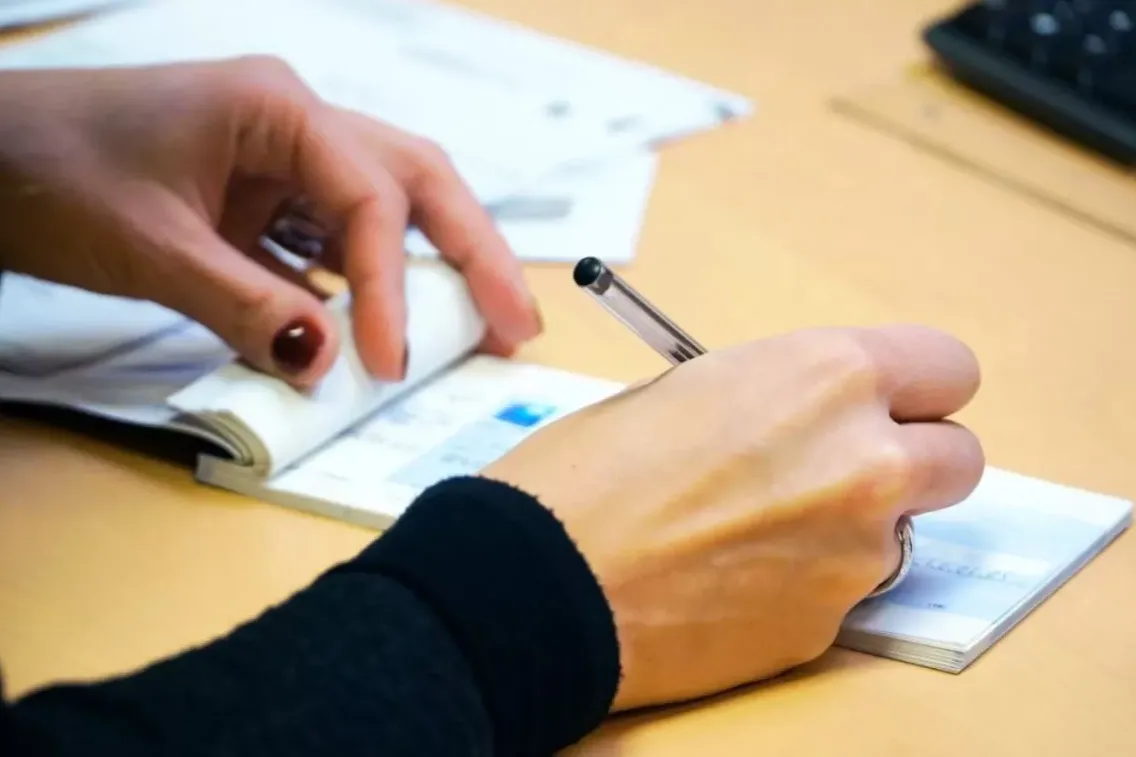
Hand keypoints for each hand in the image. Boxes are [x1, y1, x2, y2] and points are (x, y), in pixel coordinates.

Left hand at [0, 57, 540, 386]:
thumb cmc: (48, 172)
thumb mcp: (151, 248)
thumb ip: (246, 307)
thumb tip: (328, 368)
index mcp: (276, 108)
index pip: (369, 200)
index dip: (392, 286)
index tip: (391, 363)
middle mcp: (296, 124)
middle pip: (416, 183)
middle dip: (473, 253)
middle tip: (519, 324)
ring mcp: (283, 160)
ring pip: (388, 211)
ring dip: (435, 269)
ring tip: (483, 328)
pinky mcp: (265, 199)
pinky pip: (336, 242)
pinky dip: (369, 286)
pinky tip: (390, 328)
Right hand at [483, 325, 983, 710]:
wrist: (538, 582)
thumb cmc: (587, 473)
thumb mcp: (689, 389)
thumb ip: (778, 398)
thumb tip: (808, 420)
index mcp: (825, 377)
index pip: (946, 368)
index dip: (915, 387)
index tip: (889, 405)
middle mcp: (864, 462)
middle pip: (959, 458)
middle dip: (912, 461)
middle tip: (843, 470)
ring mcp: (854, 555)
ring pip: (899, 533)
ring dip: (850, 528)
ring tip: (752, 533)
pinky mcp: (825, 627)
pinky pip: (843, 593)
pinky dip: (805, 584)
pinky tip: (730, 579)